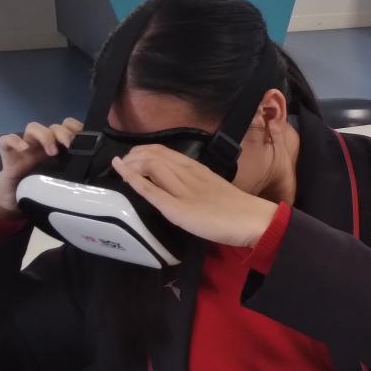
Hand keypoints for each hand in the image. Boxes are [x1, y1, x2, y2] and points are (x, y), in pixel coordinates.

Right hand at [0, 118, 83, 220]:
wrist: (14, 200)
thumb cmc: (43, 189)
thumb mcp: (64, 180)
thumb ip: (78, 172)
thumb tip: (103, 172)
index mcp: (59, 147)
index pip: (69, 126)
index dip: (77, 128)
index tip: (86, 140)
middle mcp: (43, 144)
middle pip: (54, 126)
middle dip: (64, 133)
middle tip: (70, 146)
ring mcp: (26, 147)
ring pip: (33, 127)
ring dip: (45, 136)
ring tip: (52, 152)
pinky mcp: (8, 155)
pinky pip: (5, 140)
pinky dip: (14, 141)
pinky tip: (23, 149)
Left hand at [113, 145, 278, 247]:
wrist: (252, 220)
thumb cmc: (237, 209)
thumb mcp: (214, 189)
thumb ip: (197, 186)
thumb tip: (180, 188)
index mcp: (197, 168)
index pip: (164, 151)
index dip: (144, 150)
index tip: (134, 156)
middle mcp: (187, 173)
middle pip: (154, 155)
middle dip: (133, 155)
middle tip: (123, 162)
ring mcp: (181, 190)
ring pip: (150, 166)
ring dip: (130, 164)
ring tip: (119, 167)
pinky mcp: (177, 208)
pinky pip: (150, 190)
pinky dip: (132, 178)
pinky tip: (121, 171)